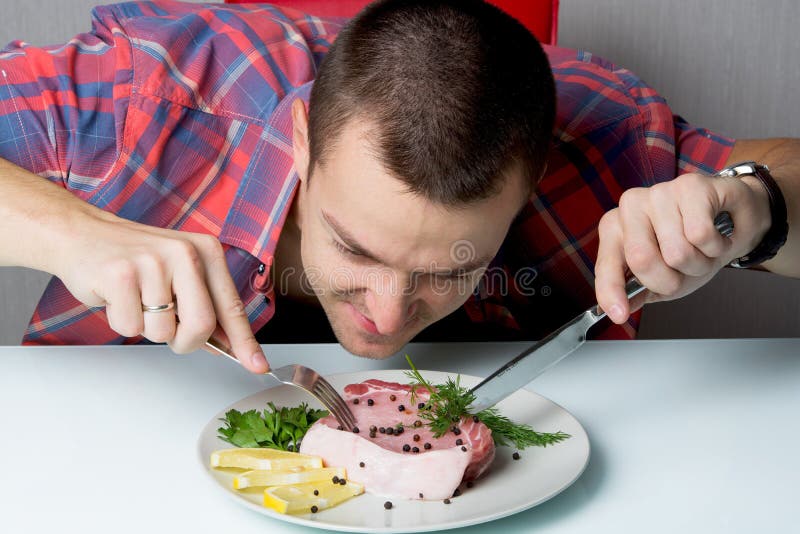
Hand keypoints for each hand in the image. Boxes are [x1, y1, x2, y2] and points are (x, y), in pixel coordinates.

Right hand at [54, 209, 268, 372]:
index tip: (258, 365)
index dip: (245, 341)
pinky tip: (116, 296)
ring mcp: (153, 262)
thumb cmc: (134, 257)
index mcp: (207, 251)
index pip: (231, 306)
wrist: (82, 233)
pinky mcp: (121, 275)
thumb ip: (205, 305)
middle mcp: (185, 254)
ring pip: (162, 332)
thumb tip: (228, 345)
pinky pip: (130, 327)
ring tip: (135, 299)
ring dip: (146, 327)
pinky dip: (122, 321)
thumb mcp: (179, 272)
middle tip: (169, 329)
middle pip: (202, 326)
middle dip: (185, 342)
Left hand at [595, 172, 770, 322]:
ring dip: (699, 264)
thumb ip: (638, 290)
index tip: (619, 314)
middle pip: (642, 260)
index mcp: (615, 228)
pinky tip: (716, 235)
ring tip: (702, 250)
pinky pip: (701, 235)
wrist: (735, 218)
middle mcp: (630, 206)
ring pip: (677, 252)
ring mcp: (659, 192)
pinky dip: (716, 247)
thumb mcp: (663, 276)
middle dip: (671, 280)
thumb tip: (620, 308)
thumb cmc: (693, 245)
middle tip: (684, 270)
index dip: (612, 292)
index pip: (607, 265)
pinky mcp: (690, 186)